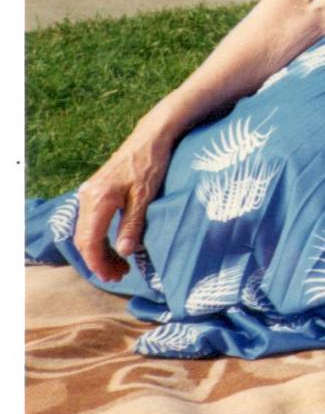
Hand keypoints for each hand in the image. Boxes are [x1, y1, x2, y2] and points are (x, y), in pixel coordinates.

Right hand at [73, 125, 172, 282]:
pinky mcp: (95, 191)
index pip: (89, 242)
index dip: (98, 263)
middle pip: (84, 239)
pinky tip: (114, 245)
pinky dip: (100, 237)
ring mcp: (89, 193)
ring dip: (99, 251)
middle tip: (118, 275)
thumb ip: (133, 225)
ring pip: (86, 231)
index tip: (112, 276)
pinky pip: (90, 222)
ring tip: (119, 265)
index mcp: (97, 200)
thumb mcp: (145, 197)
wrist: (151, 137)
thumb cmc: (151, 164)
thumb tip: (124, 252)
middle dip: (98, 261)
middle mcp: (87, 197)